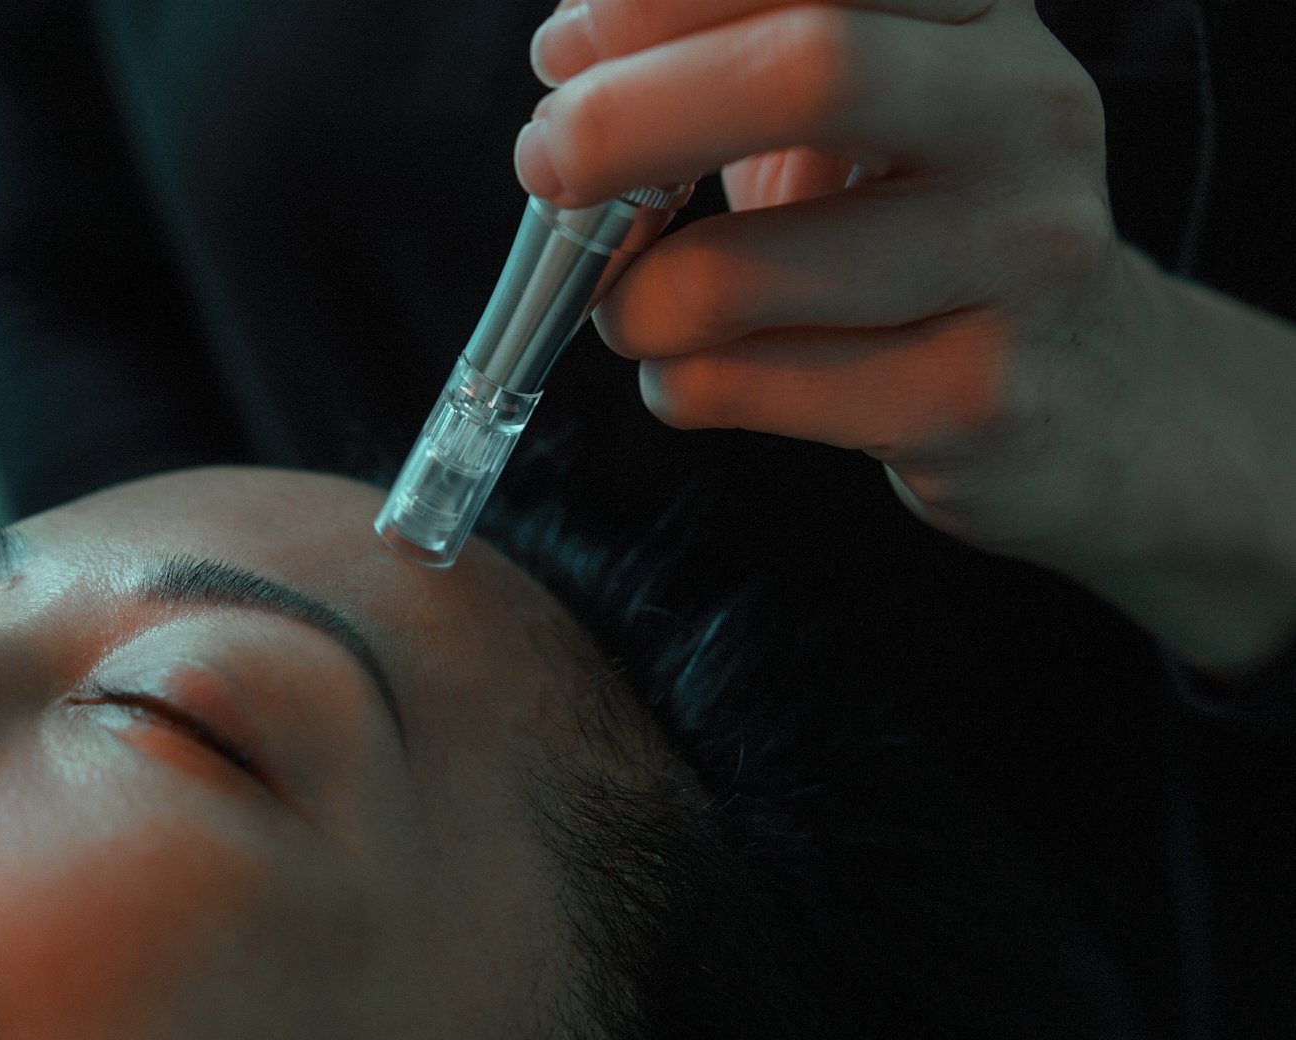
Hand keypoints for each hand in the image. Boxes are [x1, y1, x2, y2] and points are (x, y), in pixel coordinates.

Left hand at [519, 0, 1295, 672]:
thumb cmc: (924, 223)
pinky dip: (676, 384)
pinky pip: (753, 389)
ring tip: (630, 306)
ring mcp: (1022, 259)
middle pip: (811, 69)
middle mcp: (1027, 109)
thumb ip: (738, 51)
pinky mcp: (983, 399)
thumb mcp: (862, 103)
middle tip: (547, 161)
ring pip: (746, 273)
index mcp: (980, 8)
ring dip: (633, 298)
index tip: (563, 45)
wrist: (1094, 393)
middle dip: (628, 117)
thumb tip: (573, 48)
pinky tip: (691, 375)